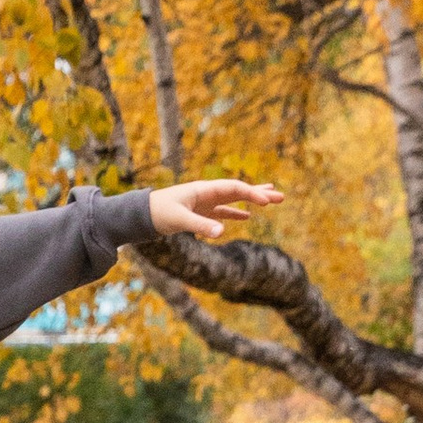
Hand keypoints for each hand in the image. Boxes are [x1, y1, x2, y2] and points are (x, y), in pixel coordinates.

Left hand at [149, 178, 284, 240]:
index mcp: (203, 190)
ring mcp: (204, 203)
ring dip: (251, 201)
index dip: (251, 193)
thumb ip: (201, 226)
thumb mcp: (180, 220)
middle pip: (238, 191)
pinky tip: (247, 216)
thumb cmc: (158, 213)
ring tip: (271, 200)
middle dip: (259, 193)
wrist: (141, 215)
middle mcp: (206, 194)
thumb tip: (222, 233)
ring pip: (233, 201)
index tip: (266, 201)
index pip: (233, 189)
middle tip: (281, 196)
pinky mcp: (199, 213)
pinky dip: (235, 213)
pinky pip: (222, 212)